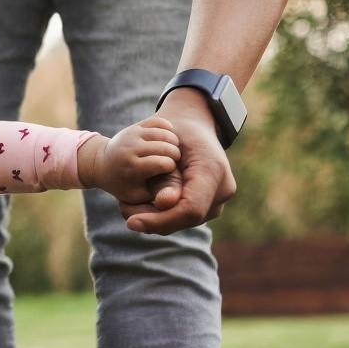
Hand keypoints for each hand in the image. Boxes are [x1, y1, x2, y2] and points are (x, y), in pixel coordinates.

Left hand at [80, 115, 181, 205]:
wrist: (103, 164)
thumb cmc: (125, 184)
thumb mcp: (140, 195)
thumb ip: (158, 196)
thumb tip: (173, 200)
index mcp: (132, 167)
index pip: (164, 164)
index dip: (171, 168)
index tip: (169, 172)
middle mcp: (131, 148)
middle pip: (167, 147)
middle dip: (175, 155)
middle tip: (173, 160)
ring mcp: (132, 133)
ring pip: (166, 133)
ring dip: (173, 142)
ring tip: (170, 151)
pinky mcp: (135, 125)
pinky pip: (160, 122)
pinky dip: (168, 129)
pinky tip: (166, 140)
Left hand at [118, 92, 238, 234]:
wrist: (195, 125)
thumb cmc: (176, 133)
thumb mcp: (165, 151)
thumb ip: (166, 179)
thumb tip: (163, 203)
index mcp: (213, 171)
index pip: (189, 209)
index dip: (160, 220)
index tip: (131, 222)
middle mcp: (223, 189)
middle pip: (186, 218)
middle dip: (154, 221)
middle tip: (125, 214)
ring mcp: (220, 198)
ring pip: (186, 221)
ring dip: (158, 220)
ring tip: (131, 208)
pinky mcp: (212, 204)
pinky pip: (187, 216)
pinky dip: (166, 215)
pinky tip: (144, 207)